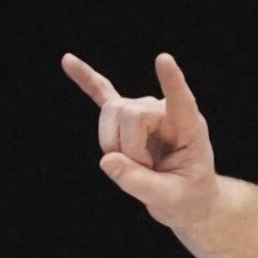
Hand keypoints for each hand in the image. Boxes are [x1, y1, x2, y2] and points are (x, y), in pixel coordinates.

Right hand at [64, 52, 219, 228]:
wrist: (185, 198)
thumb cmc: (187, 196)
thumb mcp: (170, 198)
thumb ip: (141, 183)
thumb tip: (107, 160)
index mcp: (189, 127)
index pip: (181, 100)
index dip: (172, 81)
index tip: (163, 59)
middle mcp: (165, 111)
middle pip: (130, 114)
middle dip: (128, 149)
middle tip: (146, 171)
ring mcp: (144, 111)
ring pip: (111, 115)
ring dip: (114, 146)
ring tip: (137, 164)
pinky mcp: (125, 118)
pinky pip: (102, 95)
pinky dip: (86, 79)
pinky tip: (68, 61)